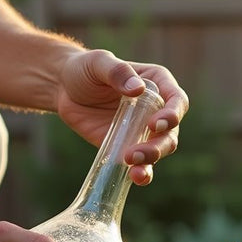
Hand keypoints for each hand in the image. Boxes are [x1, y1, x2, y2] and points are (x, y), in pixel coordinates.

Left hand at [56, 49, 188, 184]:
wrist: (64, 88)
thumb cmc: (85, 69)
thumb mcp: (98, 62)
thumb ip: (118, 72)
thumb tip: (137, 89)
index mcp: (157, 84)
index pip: (177, 101)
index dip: (172, 114)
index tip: (155, 125)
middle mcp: (156, 109)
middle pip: (170, 132)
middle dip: (159, 145)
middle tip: (137, 153)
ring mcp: (142, 131)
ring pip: (159, 150)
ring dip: (151, 161)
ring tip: (135, 169)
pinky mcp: (126, 146)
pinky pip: (140, 163)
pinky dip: (141, 172)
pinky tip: (135, 178)